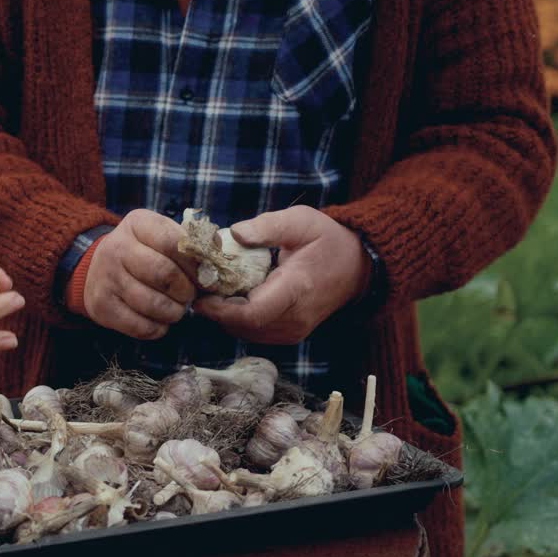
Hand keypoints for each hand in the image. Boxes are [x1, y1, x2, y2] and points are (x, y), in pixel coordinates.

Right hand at [75, 210, 197, 339]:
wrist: (99, 268)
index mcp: (137, 224)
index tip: (208, 278)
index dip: (197, 264)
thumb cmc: (144, 251)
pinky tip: (160, 320)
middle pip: (164, 274)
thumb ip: (193, 242)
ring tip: (177, 309)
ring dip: (175, 312)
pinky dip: (158, 328)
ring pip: (153, 304)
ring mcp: (106, 278)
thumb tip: (218, 254)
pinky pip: (140, 326)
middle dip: (187, 291)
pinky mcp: (102, 306)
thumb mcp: (164, 234)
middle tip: (191, 296)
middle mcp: (117, 248)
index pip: (173, 242)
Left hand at [194, 206, 371, 344]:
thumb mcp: (300, 221)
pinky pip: (253, 332)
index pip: (252, 313)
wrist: (358, 267)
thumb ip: (267, 226)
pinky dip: (236, 317)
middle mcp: (295, 318)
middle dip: (216, 309)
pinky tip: (232, 296)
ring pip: (245, 332)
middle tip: (200, 285)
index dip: (220, 309)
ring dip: (224, 314)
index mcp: (296, 289)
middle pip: (242, 325)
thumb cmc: (327, 240)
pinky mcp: (288, 334)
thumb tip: (234, 233)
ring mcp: (293, 331)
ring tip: (213, 288)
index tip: (200, 294)